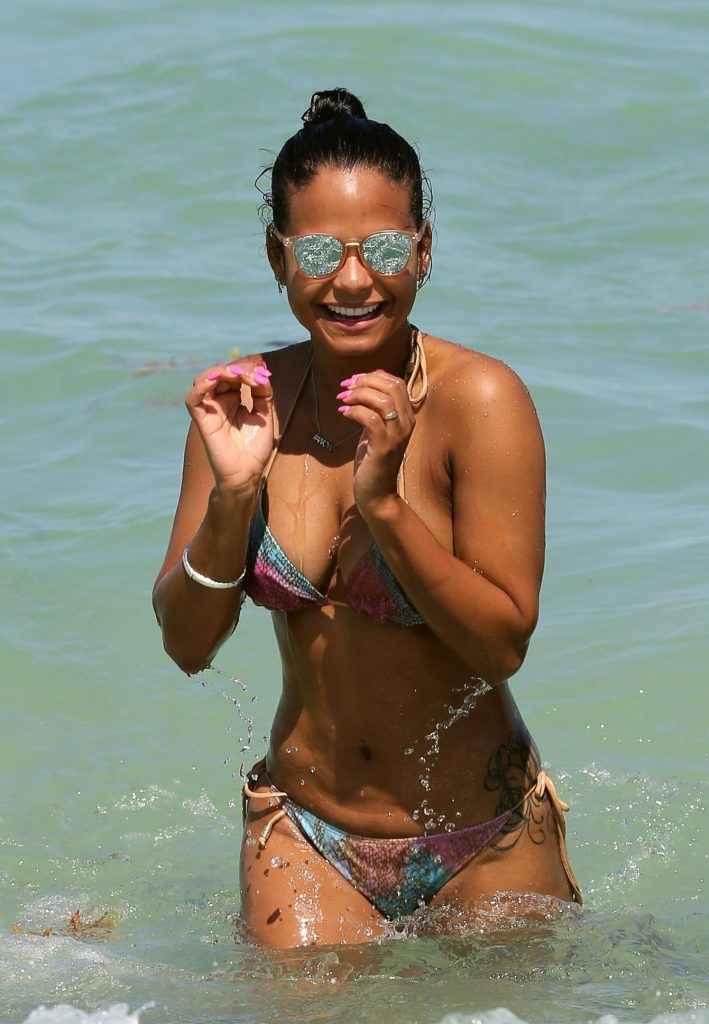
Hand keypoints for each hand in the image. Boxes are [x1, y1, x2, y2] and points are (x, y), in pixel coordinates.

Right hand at [185, 357, 273, 493]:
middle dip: (237, 370)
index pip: (236, 375)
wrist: (247, 472)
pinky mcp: (201, 420)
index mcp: (234, 399)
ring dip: (221, 372)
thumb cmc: (255, 448)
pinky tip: (217, 378)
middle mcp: (220, 402)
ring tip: (237, 374)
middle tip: (252, 375)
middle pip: (221, 374)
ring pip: (205, 380)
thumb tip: (261, 373)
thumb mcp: (265, 414)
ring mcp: (210, 410)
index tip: (263, 376)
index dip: (248, 371)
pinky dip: (202, 385)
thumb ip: (263, 393)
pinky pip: (193, 398)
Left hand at [336, 369, 414, 512]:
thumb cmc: (374, 462)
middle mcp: (406, 423)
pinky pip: (370, 418)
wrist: (378, 494)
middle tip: (345, 387)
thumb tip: (361, 388)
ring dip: (358, 394)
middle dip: (365, 381)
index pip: (396, 383)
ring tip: (342, 399)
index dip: (373, 376)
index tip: (353, 380)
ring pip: (382, 400)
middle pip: (391, 386)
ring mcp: (397, 435)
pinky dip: (354, 411)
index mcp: (407, 417)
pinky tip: (342, 412)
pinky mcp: (384, 446)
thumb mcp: (376, 430)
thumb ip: (375, 411)